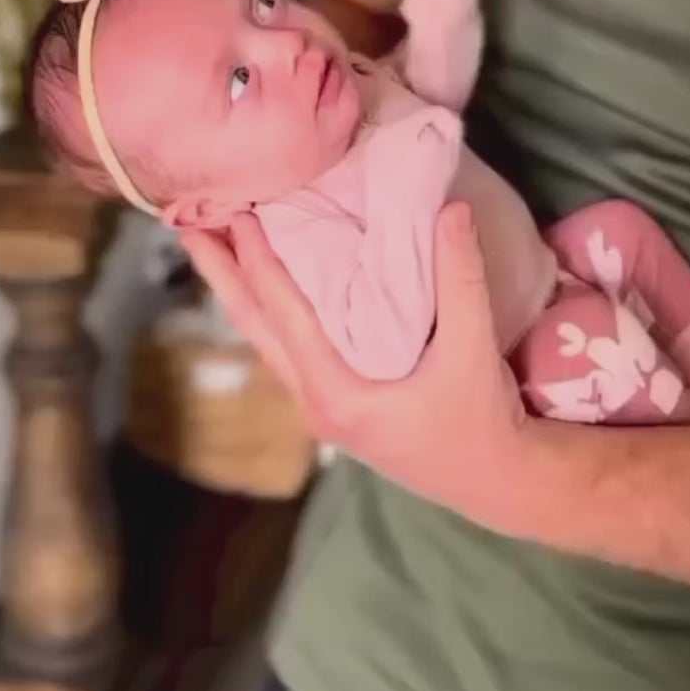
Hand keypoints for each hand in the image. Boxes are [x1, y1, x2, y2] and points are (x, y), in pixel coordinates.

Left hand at [181, 203, 529, 522]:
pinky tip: (271, 288)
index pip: (284, 315)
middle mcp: (316, 402)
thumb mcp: (472, 351)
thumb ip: (460, 279)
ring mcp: (323, 406)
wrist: (500, 483)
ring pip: (267, 341)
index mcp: (336, 393)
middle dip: (223, 276)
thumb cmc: (481, 424)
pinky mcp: (339, 404)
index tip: (236, 213)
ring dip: (242, 293)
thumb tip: (451, 207)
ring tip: (217, 248)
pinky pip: (289, 349)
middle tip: (189, 224)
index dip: (258, 262)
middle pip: (255, 329)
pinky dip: (271, 311)